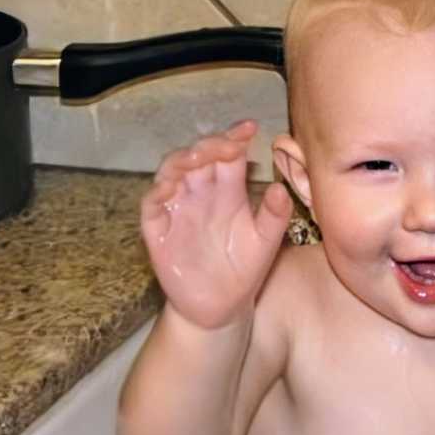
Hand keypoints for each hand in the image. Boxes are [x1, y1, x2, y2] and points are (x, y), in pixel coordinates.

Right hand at [140, 120, 292, 329]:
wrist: (222, 306)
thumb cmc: (245, 269)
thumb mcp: (266, 242)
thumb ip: (275, 216)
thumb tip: (282, 189)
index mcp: (228, 190)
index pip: (229, 154)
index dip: (235, 138)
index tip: (250, 128)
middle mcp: (201, 192)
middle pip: (199, 156)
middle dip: (210, 145)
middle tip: (226, 144)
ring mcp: (177, 207)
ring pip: (172, 171)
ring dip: (182, 160)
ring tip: (199, 157)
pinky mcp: (158, 228)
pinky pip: (152, 204)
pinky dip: (158, 192)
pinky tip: (171, 186)